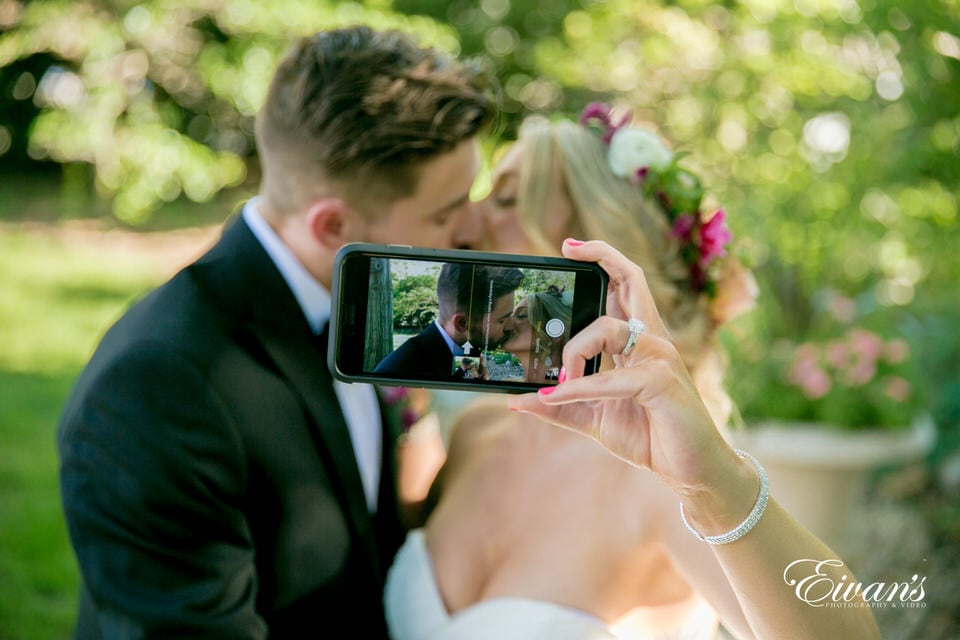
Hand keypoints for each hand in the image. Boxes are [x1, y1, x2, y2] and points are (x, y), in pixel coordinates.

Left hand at [508, 239, 739, 499]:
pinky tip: (558, 396)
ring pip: (606, 327)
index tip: (569, 246)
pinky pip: (608, 376)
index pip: (625, 286)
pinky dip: (578, 387)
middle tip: (566, 247)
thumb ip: (559, 405)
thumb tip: (517, 399)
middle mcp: (652, 340)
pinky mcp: (661, 381)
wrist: (690, 471)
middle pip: (631, 279)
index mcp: (640, 341)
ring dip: (573, 351)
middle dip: (601, 254)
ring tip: (558, 382)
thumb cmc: (648, 436)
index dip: (602, 258)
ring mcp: (660, 357)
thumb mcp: (592, 418)